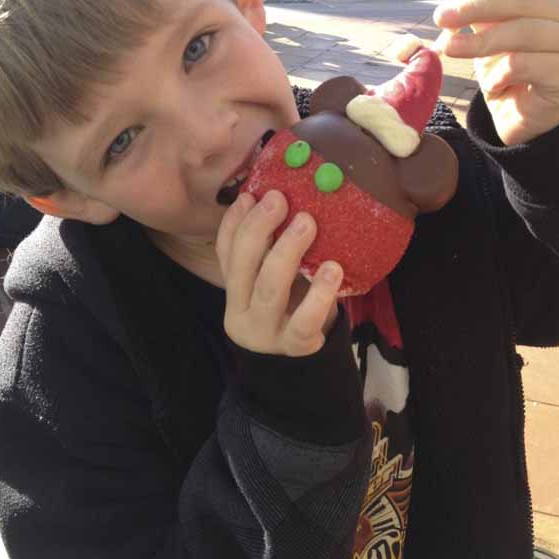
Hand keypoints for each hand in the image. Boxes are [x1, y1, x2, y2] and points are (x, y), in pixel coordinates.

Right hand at [216, 191, 341, 356]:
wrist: (301, 365)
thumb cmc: (291, 307)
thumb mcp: (273, 278)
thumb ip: (269, 248)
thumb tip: (269, 195)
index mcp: (233, 289)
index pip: (225, 250)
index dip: (235, 221)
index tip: (253, 194)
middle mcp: (241, 310)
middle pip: (243, 264)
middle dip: (259, 227)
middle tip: (280, 199)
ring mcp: (265, 331)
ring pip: (269, 288)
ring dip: (287, 251)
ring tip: (308, 222)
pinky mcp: (294, 347)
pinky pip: (304, 320)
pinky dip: (319, 294)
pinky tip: (334, 270)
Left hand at [433, 0, 558, 144]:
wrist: (526, 118)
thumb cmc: (508, 72)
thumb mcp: (489, 35)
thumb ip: (476, 15)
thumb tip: (450, 4)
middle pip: (519, 0)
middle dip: (474, 7)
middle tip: (441, 18)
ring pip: (522, 31)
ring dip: (479, 40)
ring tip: (449, 49)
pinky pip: (525, 65)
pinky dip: (499, 73)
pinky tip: (490, 85)